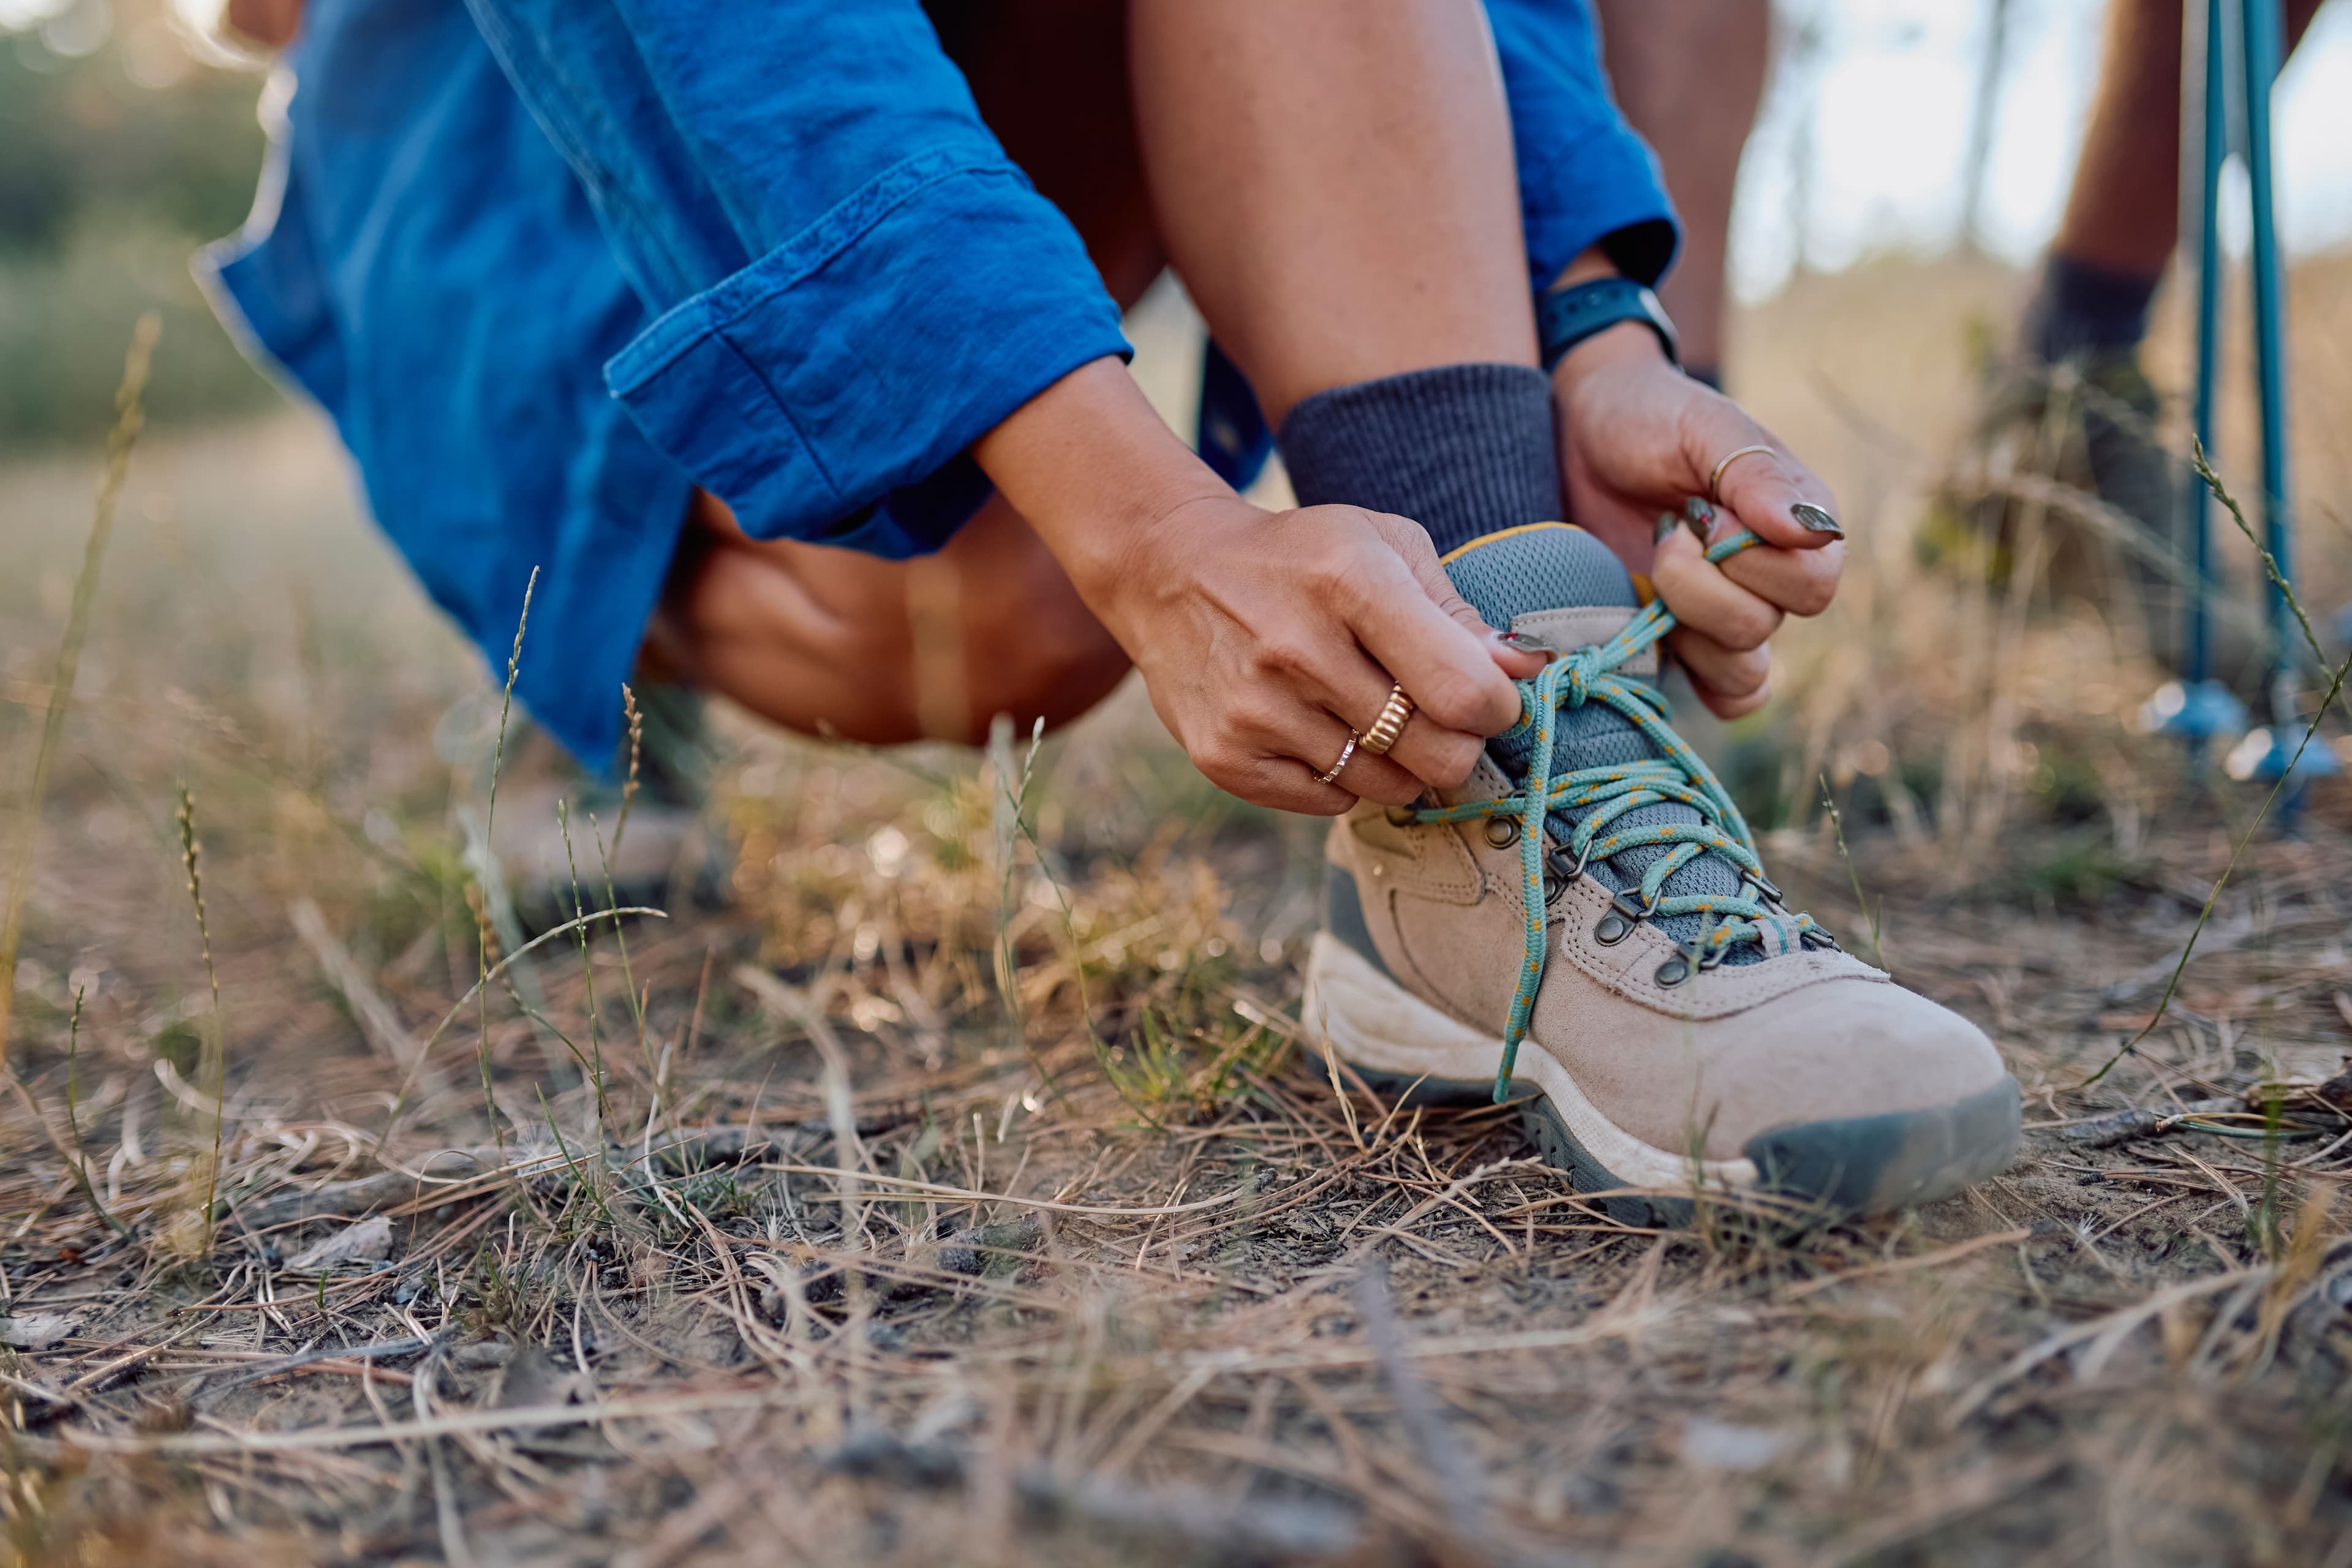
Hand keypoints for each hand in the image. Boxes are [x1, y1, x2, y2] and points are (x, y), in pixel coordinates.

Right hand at [974, 357, 1541, 814]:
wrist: (1170, 572)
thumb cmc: (1300, 557)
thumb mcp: (1384, 547)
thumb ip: (1459, 613)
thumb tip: (1528, 672)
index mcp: (1351, 582)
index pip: (1464, 692)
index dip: (1496, 708)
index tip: (1485, 696)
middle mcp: (1299, 651)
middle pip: (1435, 755)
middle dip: (1456, 745)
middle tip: (1434, 718)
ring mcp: (1256, 711)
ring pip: (1388, 788)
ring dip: (1399, 763)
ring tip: (1369, 714)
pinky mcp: (1225, 757)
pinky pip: (1329, 802)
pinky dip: (1342, 778)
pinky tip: (1321, 728)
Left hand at [1552, 321, 1842, 717]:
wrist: (1577, 434)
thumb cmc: (1649, 418)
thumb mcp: (1701, 426)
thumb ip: (1754, 473)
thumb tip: (1811, 531)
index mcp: (1799, 526)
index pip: (1813, 582)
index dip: (1750, 560)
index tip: (1698, 511)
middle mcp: (1774, 581)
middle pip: (1764, 628)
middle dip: (1701, 586)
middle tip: (1665, 533)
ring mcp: (1726, 619)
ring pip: (1738, 672)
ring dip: (1684, 625)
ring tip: (1649, 570)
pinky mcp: (1681, 645)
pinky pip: (1721, 699)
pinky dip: (1690, 678)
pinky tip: (1654, 632)